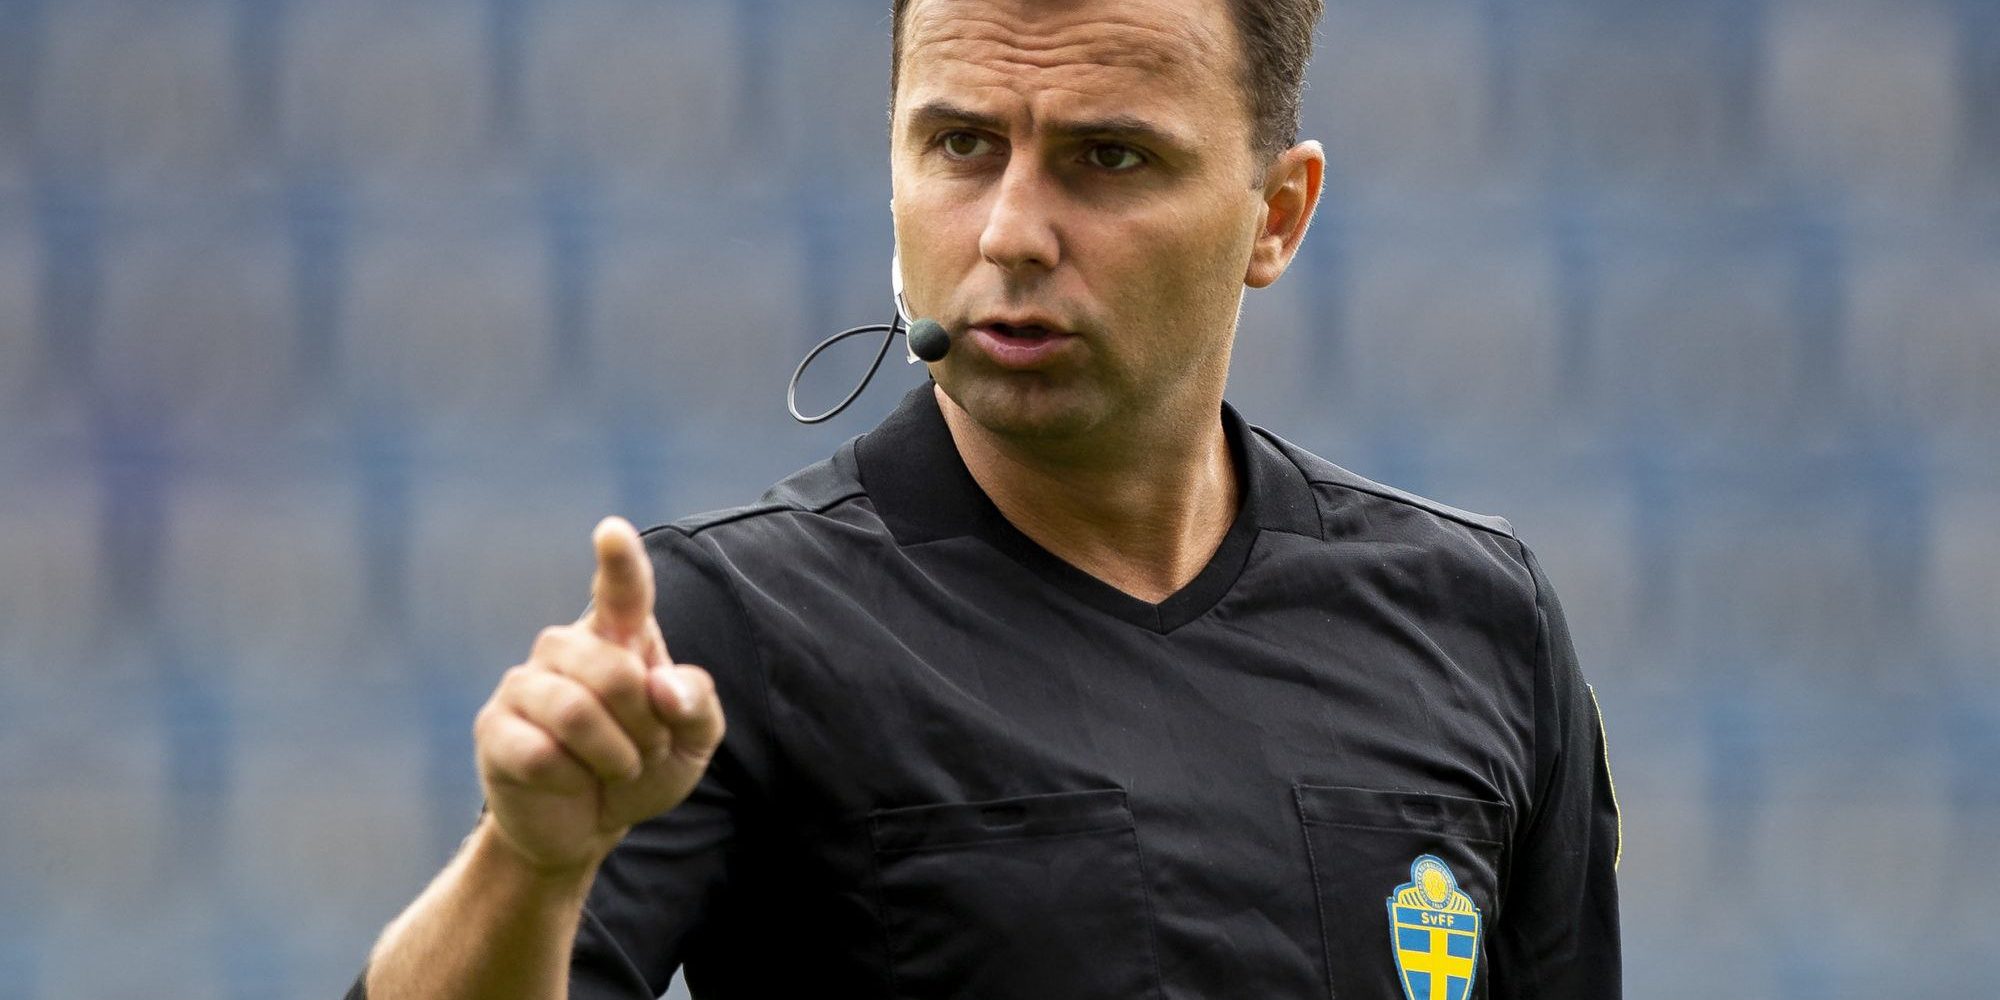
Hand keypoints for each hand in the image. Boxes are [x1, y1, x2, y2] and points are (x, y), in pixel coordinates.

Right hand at [472, 516, 726, 874]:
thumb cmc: (642, 767)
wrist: (586, 828)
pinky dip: (571, 779)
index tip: (612, 530)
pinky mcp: (494, 729)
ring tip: (617, 768)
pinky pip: (540, 753)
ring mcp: (523, 686)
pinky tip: (568, 782)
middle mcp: (565, 649)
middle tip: (646, 751)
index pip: (622, 592)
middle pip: (616, 672)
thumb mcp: (693, 741)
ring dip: (615, 755)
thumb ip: (697, 704)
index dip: (619, 562)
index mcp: (618, 638)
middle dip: (646, 725)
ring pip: (576, 712)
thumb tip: (664, 685)